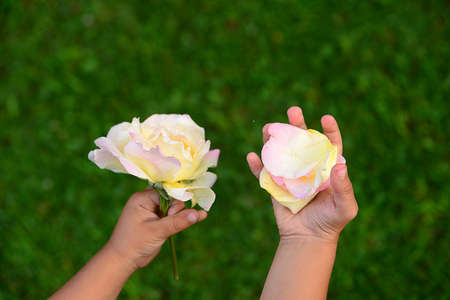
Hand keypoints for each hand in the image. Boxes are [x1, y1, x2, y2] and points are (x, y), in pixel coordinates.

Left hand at [105, 188, 207, 270]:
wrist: (123, 260)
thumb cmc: (135, 244)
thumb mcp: (157, 232)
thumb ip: (178, 221)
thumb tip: (199, 213)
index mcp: (142, 198)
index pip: (167, 191)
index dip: (174, 203)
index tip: (172, 216)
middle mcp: (147, 199)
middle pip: (171, 196)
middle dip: (176, 209)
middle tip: (170, 223)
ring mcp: (152, 209)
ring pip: (173, 204)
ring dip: (177, 215)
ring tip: (169, 228)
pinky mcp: (157, 218)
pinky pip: (172, 212)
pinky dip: (179, 217)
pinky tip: (197, 218)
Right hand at [247, 106, 357, 242]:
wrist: (307, 239)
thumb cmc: (331, 222)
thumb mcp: (345, 207)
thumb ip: (344, 188)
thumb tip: (341, 164)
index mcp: (326, 168)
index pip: (329, 144)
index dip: (329, 130)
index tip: (326, 118)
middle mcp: (308, 167)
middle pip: (302, 141)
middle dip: (297, 125)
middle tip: (293, 111)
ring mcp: (290, 175)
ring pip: (280, 152)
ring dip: (273, 139)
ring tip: (268, 128)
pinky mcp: (274, 185)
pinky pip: (263, 172)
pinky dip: (256, 164)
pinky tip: (252, 155)